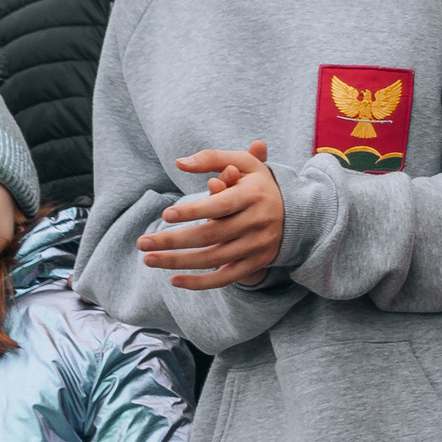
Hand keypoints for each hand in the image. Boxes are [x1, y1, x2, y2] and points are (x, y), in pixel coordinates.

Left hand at [139, 140, 281, 289]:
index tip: (165, 215)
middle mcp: (258, 222)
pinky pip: (225, 278)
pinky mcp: (255, 263)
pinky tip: (174, 279)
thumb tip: (179, 163)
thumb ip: (212, 158)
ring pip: (213, 258)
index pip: (221, 205)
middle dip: (173, 241)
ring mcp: (257, 245)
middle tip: (142, 242)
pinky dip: (200, 283)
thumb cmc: (259, 185)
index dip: (193, 211)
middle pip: (211, 235)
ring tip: (149, 259)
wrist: (298, 214)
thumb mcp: (245, 164)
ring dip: (178, 262)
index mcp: (254, 195)